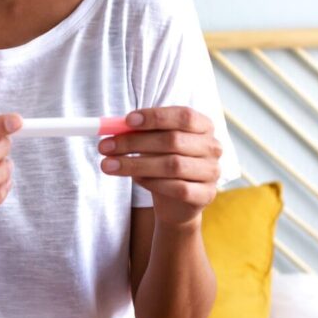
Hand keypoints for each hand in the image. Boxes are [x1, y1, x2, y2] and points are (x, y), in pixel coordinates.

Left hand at [97, 106, 221, 228]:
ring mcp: (212, 172)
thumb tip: (111, 125)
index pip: (183, 116)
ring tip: (110, 165)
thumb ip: (138, 130)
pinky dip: (152, 183)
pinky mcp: (206, 195)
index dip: (155, 117)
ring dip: (135, 165)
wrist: (177, 201)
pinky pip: (177, 188)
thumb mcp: (153, 141)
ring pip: (172, 166)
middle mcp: (212, 146)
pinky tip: (137, 180)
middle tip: (105, 146)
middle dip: (134, 143)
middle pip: (173, 140)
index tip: (126, 121)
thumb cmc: (163, 160)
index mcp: (203, 125)